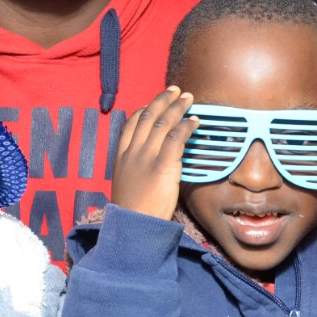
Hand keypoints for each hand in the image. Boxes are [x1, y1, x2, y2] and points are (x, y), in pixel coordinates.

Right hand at [110, 87, 197, 221]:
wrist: (134, 226)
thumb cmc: (133, 212)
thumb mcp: (127, 185)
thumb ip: (136, 170)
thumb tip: (148, 166)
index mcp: (121, 156)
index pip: (130, 124)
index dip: (143, 110)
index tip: (152, 104)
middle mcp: (132, 152)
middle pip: (147, 117)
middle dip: (162, 100)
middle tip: (175, 90)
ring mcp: (146, 156)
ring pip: (162, 123)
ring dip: (177, 107)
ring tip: (188, 98)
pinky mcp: (162, 164)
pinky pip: (176, 137)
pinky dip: (187, 126)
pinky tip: (195, 121)